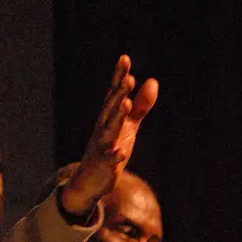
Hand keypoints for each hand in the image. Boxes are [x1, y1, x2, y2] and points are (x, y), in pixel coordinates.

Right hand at [62, 54, 158, 213]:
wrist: (88, 182)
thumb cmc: (108, 151)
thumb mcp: (127, 127)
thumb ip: (140, 106)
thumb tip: (153, 81)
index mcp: (108, 118)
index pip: (113, 94)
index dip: (119, 77)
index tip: (124, 58)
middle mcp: (102, 129)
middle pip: (111, 109)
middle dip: (119, 94)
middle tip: (128, 79)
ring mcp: (101, 147)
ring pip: (108, 130)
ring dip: (116, 117)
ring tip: (125, 104)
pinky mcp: (103, 166)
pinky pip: (108, 160)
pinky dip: (114, 157)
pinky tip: (120, 153)